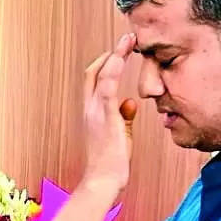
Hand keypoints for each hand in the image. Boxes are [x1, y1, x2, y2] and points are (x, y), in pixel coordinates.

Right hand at [81, 34, 136, 197]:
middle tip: (127, 39)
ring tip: (129, 40)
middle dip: (110, 53)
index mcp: (93, 113)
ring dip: (115, 54)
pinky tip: (123, 55)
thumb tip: (129, 102)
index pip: (95, 80)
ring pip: (101, 73)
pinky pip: (107, 85)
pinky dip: (114, 67)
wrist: (103, 181)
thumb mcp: (120, 135)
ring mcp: (95, 111)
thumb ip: (123, 117)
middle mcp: (90, 109)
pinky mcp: (105, 115)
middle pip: (93, 71)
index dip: (107, 63)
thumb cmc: (111, 163)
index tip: (121, 51)